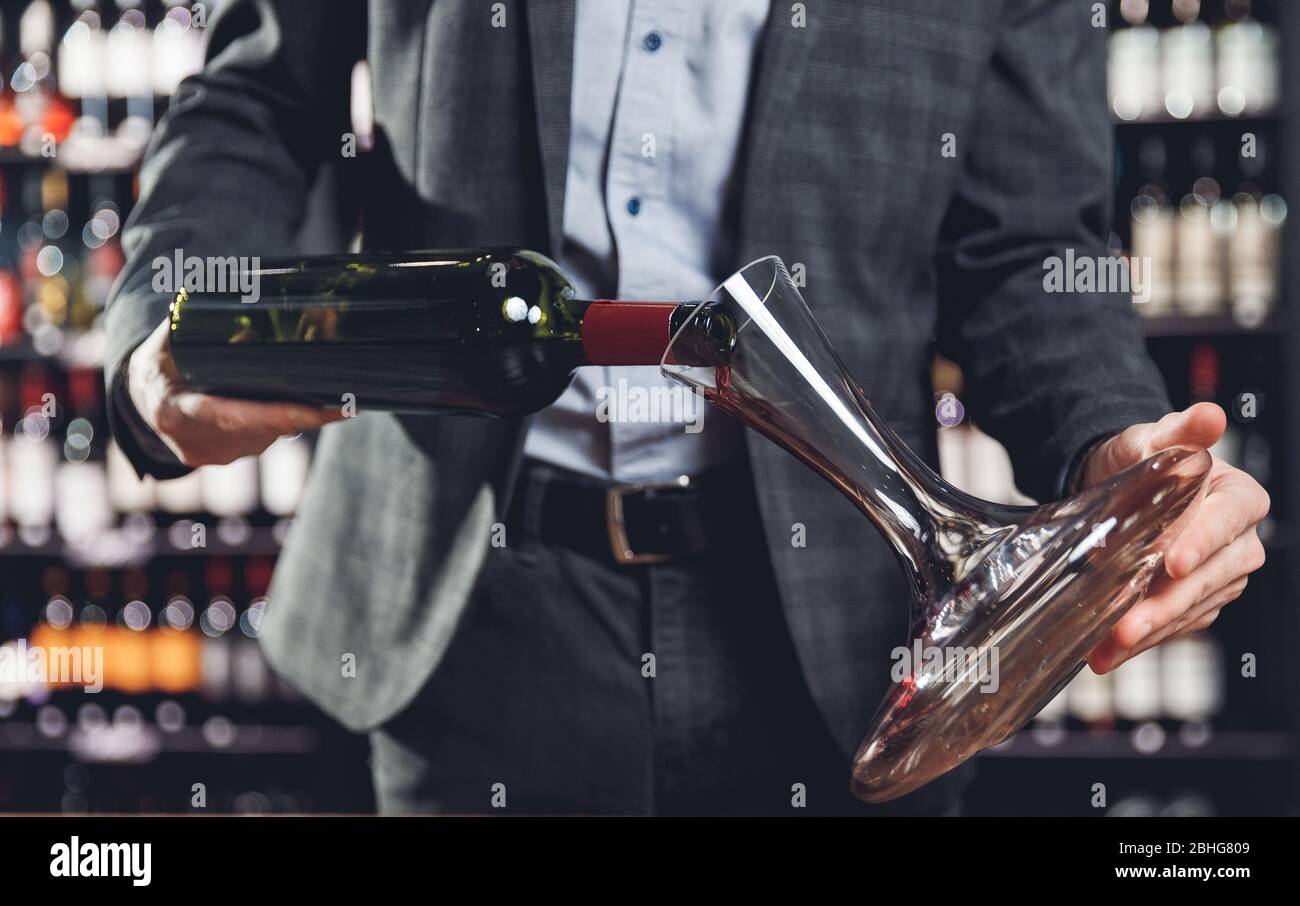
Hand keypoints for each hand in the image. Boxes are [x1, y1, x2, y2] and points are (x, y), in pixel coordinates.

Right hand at [127, 316, 343, 466]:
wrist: (142, 401)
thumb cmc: (160, 363)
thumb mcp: (167, 339)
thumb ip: (196, 320)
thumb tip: (234, 289)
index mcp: (175, 411)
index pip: (232, 416)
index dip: (277, 416)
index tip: (317, 411)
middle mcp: (196, 441)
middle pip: (261, 429)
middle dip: (303, 412)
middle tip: (345, 397)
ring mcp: (213, 455)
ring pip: (268, 435)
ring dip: (299, 417)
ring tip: (333, 399)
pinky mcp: (228, 458)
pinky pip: (265, 439)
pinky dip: (287, 421)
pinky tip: (313, 407)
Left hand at [1078, 402, 1267, 672]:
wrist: (1119, 485)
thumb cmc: (1143, 459)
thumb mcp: (1153, 438)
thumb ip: (1181, 431)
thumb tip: (1209, 416)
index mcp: (1239, 499)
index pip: (1227, 522)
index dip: (1201, 543)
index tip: (1172, 563)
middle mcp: (1239, 543)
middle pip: (1209, 579)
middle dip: (1166, 604)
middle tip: (1127, 624)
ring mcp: (1219, 577)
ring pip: (1190, 610)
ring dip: (1149, 632)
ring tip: (1108, 647)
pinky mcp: (1196, 602)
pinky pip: (1174, 626)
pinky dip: (1142, 640)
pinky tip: (1108, 651)